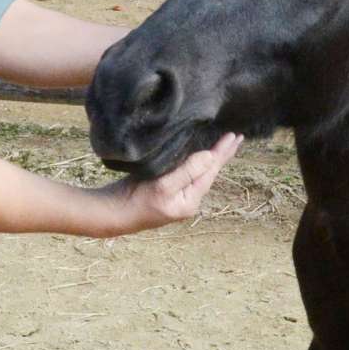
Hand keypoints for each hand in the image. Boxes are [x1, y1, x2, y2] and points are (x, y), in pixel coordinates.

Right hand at [96, 133, 241, 234]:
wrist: (112, 213)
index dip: (222, 153)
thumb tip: (211, 156)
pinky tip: (197, 154)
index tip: (233, 136)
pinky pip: (187, 171)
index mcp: (190, 200)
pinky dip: (195, 160)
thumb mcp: (164, 186)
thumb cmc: (136, 201)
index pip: (211, 171)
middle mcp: (187, 199)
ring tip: (222, 145)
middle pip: (209, 172)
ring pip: (199, 172)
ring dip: (210, 157)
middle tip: (236, 138)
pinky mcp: (164, 189)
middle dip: (222, 155)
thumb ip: (188, 171)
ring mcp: (176, 195)